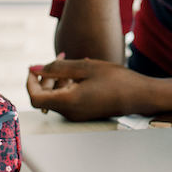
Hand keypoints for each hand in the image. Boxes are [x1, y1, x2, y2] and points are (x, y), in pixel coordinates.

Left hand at [27, 57, 153, 120]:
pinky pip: (68, 99)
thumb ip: (57, 67)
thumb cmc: (117, 80)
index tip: (34, 68)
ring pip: (57, 96)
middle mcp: (70, 113)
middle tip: (59, 57)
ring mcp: (78, 114)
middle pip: (45, 97)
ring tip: (74, 61)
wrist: (140, 95)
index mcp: (68, 102)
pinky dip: (69, 84)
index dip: (30, 82)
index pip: (35, 98)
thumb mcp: (85, 67)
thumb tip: (35, 68)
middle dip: (47, 76)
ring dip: (59, 78)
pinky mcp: (85, 112)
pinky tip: (82, 71)